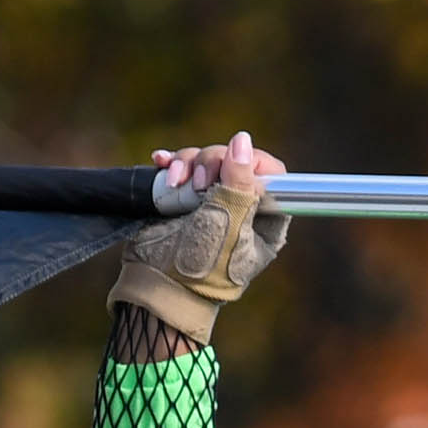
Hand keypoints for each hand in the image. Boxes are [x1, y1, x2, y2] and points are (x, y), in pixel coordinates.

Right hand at [112, 130, 292, 342]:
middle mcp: (240, 208)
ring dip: (187, 164)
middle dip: (213, 163)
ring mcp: (210, 201)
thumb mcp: (226, 225)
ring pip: (205, 160)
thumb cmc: (198, 269)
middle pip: (236, 159)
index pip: (272, 174)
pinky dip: (172, 164)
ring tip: (175, 185)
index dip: (253, 163)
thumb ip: (239, 183)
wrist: (155, 287)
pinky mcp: (183, 198)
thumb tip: (242, 140)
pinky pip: (182, 167)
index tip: (231, 170)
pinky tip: (161, 163)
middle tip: (198, 184)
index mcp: (264, 221)